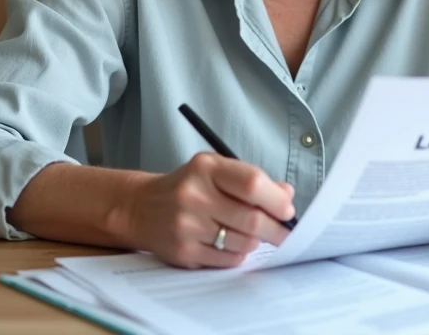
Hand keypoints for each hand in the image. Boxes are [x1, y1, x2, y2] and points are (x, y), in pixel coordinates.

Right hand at [126, 153, 295, 268]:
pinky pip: (227, 260)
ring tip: (250, 235)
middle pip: (251, 218)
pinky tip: (230, 245)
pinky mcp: (182, 251)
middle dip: (275, 229)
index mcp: (206, 168)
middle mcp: (194, 194)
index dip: (277, 200)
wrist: (141, 207)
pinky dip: (237, 255)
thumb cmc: (189, 187)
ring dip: (255, 242)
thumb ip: (252, 180)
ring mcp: (186, 225)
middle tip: (283, 233)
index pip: (252, 184)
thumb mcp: (216, 172)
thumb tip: (286, 196)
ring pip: (243, 242)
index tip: (287, 211)